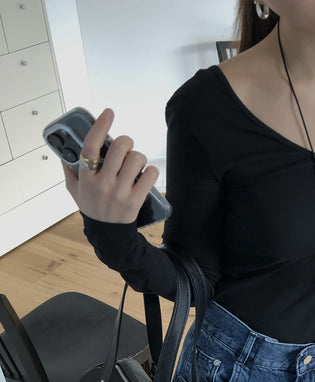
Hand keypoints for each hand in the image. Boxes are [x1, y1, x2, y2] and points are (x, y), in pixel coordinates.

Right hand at [62, 108, 159, 223]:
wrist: (109, 235)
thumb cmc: (92, 208)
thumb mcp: (75, 191)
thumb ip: (69, 171)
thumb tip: (64, 151)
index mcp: (86, 178)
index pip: (91, 146)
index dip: (101, 126)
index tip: (109, 113)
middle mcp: (102, 184)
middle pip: (119, 147)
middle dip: (126, 142)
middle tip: (126, 149)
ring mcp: (120, 192)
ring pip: (137, 159)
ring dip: (139, 158)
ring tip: (135, 165)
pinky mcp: (135, 200)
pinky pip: (150, 175)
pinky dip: (151, 171)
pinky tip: (145, 175)